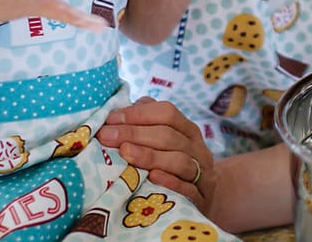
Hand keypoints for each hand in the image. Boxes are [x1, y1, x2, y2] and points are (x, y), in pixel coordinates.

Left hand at [96, 97, 215, 211]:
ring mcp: (202, 174)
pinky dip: (170, 181)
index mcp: (188, 129)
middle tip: (107, 136)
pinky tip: (151, 177)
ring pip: (180, 161)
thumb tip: (117, 113)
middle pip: (169, 136)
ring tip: (125, 153)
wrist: (204, 196)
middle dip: (135, 134)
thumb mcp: (166, 141)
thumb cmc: (175, 164)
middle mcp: (198, 148)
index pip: (167, 112)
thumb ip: (146, 124)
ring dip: (150, 156)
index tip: (110, 120)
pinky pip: (188, 189)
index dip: (138, 114)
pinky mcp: (202, 198)